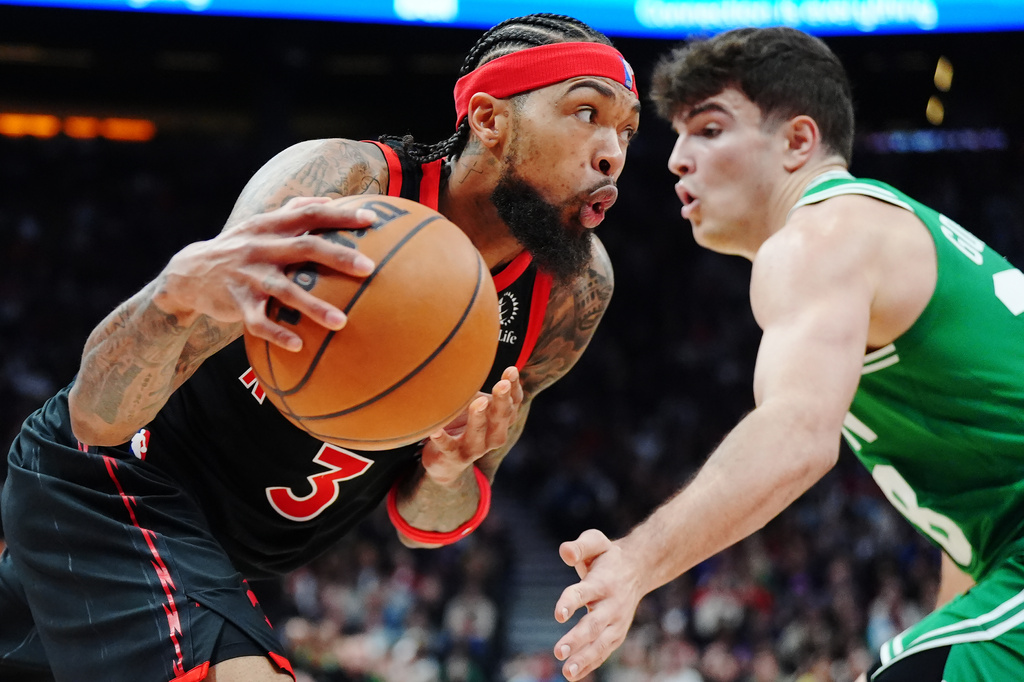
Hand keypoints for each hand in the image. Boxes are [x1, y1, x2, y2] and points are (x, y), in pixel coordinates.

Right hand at [155, 196, 376, 349]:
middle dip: (338, 257)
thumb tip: (333, 200)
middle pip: (304, 248)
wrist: (189, 273)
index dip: (340, 215)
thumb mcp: (261, 224)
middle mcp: (261, 247)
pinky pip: (258, 321)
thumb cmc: (240, 246)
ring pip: (285, 290)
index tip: (372, 219)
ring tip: (342, 323)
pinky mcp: (236, 303)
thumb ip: (294, 210)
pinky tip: (299, 346)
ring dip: (314, 306)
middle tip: (369, 268)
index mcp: (271, 226)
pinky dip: (277, 333)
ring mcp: (248, 276)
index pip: (309, 214)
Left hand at [419, 366, 522, 485]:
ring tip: (478, 403)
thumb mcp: (475, 403)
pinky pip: (448, 446)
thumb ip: (477, 386)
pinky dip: (442, 438)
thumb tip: (473, 351)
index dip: (514, 387)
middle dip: (502, 400)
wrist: (447, 462)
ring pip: (479, 434)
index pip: (514, 402)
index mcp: (501, 419)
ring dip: (479, 418)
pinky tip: (434, 430)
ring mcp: (475, 448)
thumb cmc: (463, 424)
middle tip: (501, 384)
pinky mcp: (454, 456)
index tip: (511, 370)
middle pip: (502, 417)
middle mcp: (494, 435)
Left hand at [554, 529, 642, 680]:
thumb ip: (579, 546)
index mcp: (603, 582)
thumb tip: (564, 552)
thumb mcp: (595, 542)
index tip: (558, 614)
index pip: (584, 592)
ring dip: (584, 658)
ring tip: (566, 671)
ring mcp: (617, 621)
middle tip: (558, 651)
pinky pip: (603, 651)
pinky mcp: (617, 633)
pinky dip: (590, 663)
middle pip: (594, 624)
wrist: (638, 569)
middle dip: (577, 639)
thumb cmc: (607, 556)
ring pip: (600, 643)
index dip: (571, 602)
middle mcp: (612, 604)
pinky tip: (573, 675)